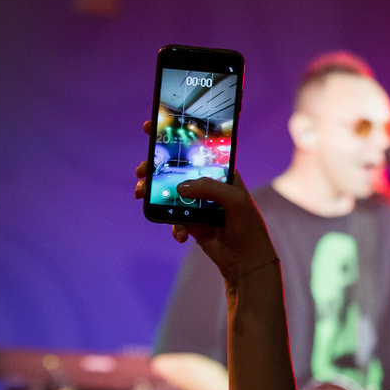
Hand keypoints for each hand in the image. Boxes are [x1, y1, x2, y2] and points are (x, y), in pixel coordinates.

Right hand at [134, 121, 277, 282]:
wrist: (245, 261)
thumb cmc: (247, 226)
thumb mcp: (235, 201)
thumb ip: (209, 189)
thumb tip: (180, 186)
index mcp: (222, 172)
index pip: (198, 148)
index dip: (176, 135)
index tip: (151, 128)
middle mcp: (208, 185)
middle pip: (176, 169)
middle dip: (156, 167)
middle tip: (142, 170)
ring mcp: (197, 203)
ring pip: (168, 192)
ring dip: (153, 192)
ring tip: (141, 194)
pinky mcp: (190, 222)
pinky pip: (172, 218)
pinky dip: (172, 226)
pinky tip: (180, 235)